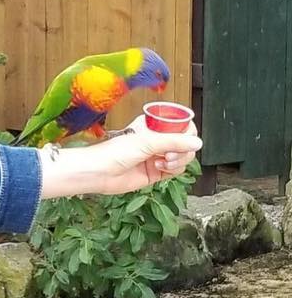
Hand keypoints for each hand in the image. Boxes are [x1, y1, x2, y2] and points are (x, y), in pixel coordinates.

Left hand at [38, 116, 202, 198]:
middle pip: (185, 143)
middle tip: (171, 153)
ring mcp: (157, 155)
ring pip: (183, 157)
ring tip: (164, 161)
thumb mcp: (147, 142)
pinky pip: (176, 169)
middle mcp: (156, 140)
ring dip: (178, 160)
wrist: (100, 173)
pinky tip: (159, 167)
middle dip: (183, 149)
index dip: (187, 132)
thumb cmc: (113, 152)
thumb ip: (173, 141)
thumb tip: (197, 143)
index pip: (181, 125)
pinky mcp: (156, 172)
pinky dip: (173, 169)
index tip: (186, 138)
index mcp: (153, 126)